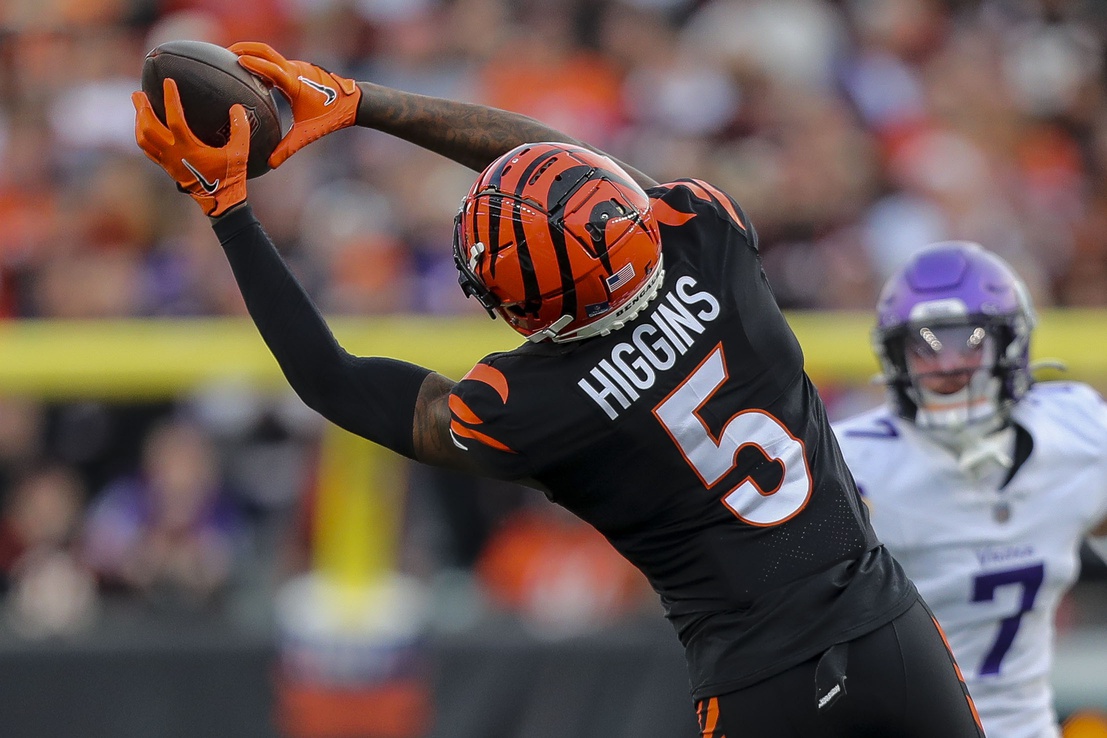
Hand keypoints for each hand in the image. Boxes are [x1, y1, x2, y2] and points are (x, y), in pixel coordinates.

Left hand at [132, 78, 248, 216]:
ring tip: (139, 107)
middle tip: (138, 93)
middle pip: (148, 128)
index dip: (170, 98)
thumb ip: (241, 129)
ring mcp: (168, 162)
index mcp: (190, 149)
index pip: (174, 118)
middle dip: (142, 109)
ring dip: (139, 121)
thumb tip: (237, 108)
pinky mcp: (167, 168)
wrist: (221, 202)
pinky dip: (142, 136)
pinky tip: (144, 127)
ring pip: (143, 139)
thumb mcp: (240, 153)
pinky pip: (147, 150)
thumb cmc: (231, 177)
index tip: (167, 82)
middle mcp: (174, 154)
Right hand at [229, 42, 360, 167]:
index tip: (236, 60)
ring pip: (271, 54)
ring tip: (232, 59)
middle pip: (266, 51)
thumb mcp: (308, 133)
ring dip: (253, 53)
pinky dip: (262, 61)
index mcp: (296, 84)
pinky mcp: (299, 68)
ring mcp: (298, 67)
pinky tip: (251, 71)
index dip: (255, 64)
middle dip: (246, 48)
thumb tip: (270, 164)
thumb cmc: (332, 116)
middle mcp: (296, 70)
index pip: (272, 69)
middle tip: (226, 53)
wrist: (354, 103)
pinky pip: (276, 61)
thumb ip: (288, 148)